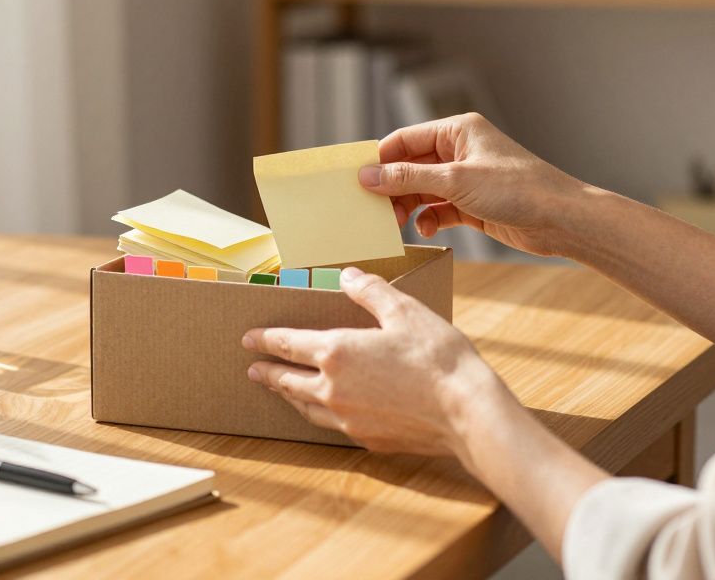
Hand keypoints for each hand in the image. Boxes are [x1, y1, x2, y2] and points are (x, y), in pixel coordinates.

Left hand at [243, 267, 514, 458]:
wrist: (466, 412)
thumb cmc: (438, 358)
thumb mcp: (404, 311)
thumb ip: (370, 291)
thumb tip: (347, 275)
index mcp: (336, 352)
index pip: (287, 344)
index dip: (265, 340)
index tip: (247, 339)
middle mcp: (333, 389)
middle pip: (288, 380)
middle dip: (268, 372)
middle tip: (253, 369)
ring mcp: (347, 418)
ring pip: (305, 407)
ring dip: (289, 396)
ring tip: (281, 390)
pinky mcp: (367, 439)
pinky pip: (331, 425)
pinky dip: (318, 413)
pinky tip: (325, 410)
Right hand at [359, 112, 589, 256]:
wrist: (561, 219)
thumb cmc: (517, 189)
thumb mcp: (455, 180)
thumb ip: (408, 177)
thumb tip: (368, 176)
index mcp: (457, 130)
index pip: (405, 139)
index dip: (380, 159)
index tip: (357, 181)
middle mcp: (459, 151)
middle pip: (410, 166)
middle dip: (392, 187)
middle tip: (375, 209)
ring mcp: (466, 178)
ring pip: (421, 189)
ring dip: (408, 205)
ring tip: (397, 222)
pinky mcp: (472, 204)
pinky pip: (438, 208)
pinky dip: (428, 218)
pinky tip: (427, 229)